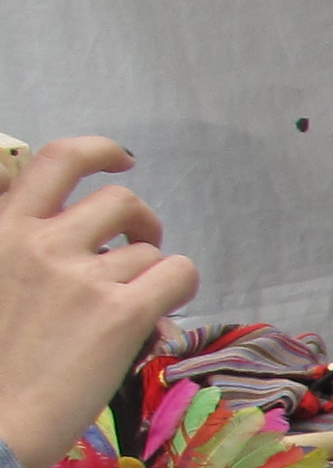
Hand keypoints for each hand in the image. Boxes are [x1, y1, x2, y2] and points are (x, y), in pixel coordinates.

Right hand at [0, 138, 198, 467]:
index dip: (98, 152)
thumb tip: (73, 242)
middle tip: (139, 249)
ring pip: (148, 251)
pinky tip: (161, 316)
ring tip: (130, 309)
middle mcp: (41, 242)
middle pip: (119, 202)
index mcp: (1, 229)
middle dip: (140, 222)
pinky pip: (178, 276)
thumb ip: (21, 252)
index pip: (56, 161)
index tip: (121, 162)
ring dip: (149, 275)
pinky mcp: (121, 312)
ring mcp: (83, 275)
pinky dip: (179, 290)